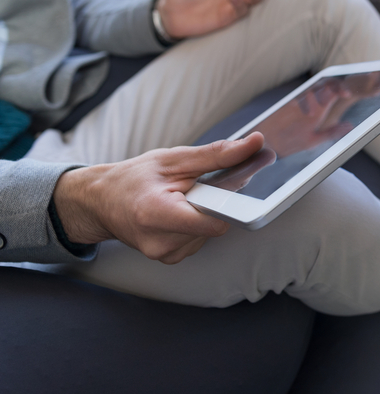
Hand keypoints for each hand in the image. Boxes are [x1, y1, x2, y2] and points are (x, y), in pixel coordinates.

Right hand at [52, 134, 266, 263]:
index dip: (229, 202)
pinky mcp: (170, 258)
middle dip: (215, 202)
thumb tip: (253, 145)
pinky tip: (180, 212)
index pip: (214, 221)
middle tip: (198, 187)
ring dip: (205, 213)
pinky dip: (197, 224)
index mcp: (157, 214)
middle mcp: (161, 242)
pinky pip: (199, 240)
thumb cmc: (133, 179)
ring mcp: (165, 254)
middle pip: (215, 223)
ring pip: (210, 232)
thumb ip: (217, 155)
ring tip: (183, 199)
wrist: (101, 201)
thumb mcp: (175, 159)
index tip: (235, 186)